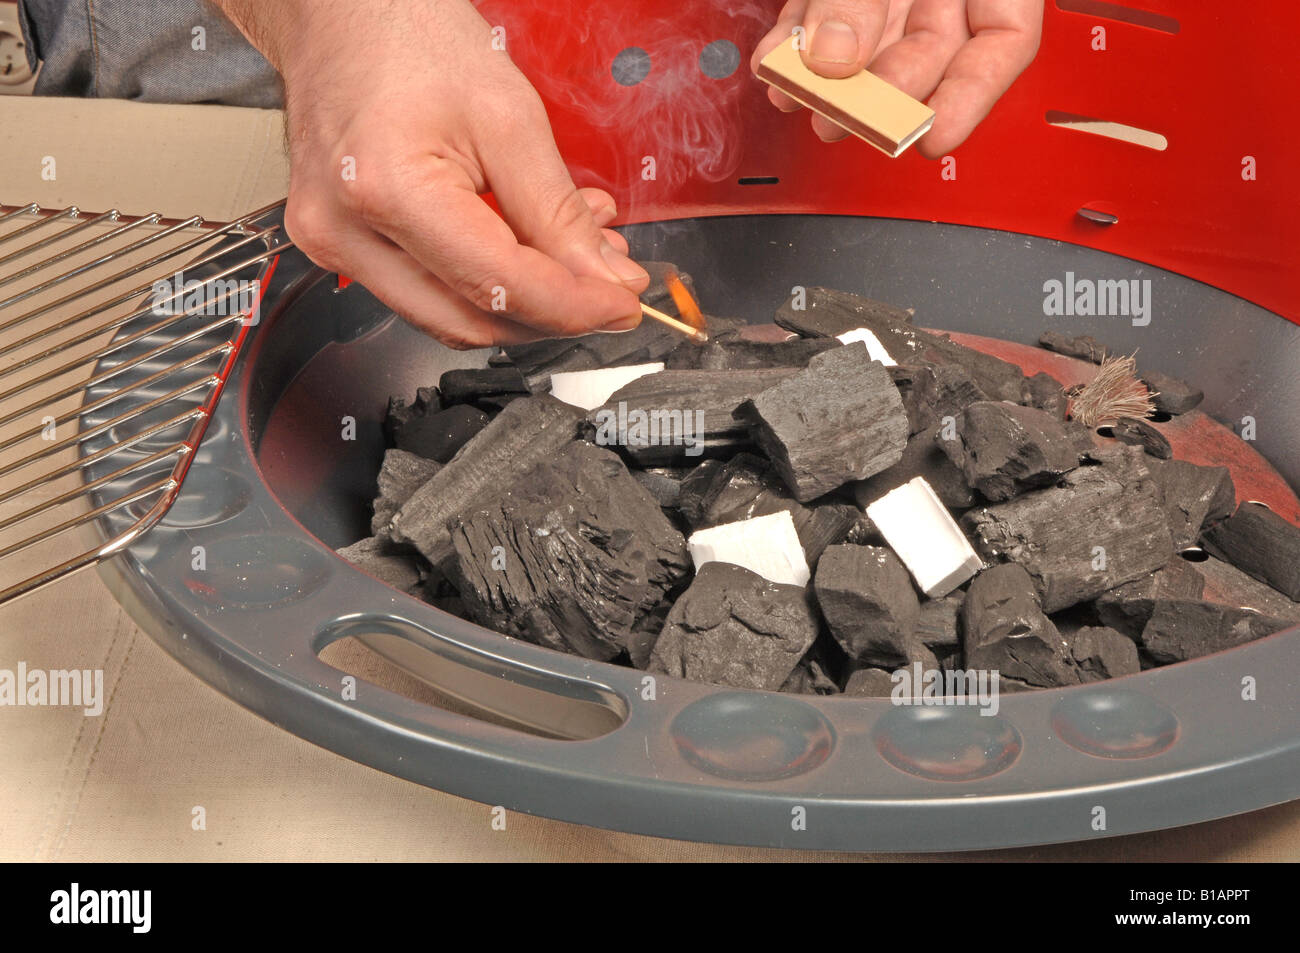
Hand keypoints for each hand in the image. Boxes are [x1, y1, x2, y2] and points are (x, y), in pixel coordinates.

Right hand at [213, 0, 648, 348]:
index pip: (498, 287)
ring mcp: (334, 246)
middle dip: (551, 313)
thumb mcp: (508, 116)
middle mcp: (344, 234)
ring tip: (575, 253)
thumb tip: (604, 279)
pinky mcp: (342, 248)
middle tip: (608, 284)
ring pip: (451, 317)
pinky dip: (486, 282)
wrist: (338, 15)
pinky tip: (527, 246)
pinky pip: (428, 291)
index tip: (623, 305)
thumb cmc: (406, 38)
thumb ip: (558, 212)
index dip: (573, 305)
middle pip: (471, 321)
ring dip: (523, 300)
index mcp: (385, 191)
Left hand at [752, 0, 1042, 156]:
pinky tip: (775, 64)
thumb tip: (835, 55)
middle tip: (840, 115)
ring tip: (794, 92)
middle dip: (877, 92)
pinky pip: (820, 23)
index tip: (935, 137)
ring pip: (866, 47)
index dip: (971, 96)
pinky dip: (793, 46)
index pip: (1006, 40)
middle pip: (926, 54)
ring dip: (825, 77)